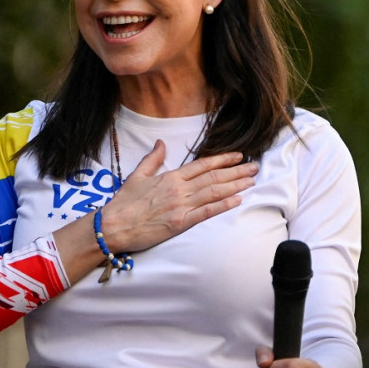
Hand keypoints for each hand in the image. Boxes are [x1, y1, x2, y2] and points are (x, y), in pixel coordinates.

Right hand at [101, 142, 257, 252]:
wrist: (114, 225)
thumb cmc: (124, 203)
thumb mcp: (137, 175)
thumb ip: (153, 159)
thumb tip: (161, 142)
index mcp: (171, 177)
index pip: (202, 165)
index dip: (222, 160)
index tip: (238, 156)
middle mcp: (179, 189)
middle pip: (214, 177)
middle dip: (236, 171)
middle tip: (254, 166)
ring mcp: (181, 206)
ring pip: (214, 192)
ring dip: (235, 186)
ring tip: (251, 180)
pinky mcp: (181, 223)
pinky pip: (207, 212)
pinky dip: (223, 205)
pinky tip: (237, 200)